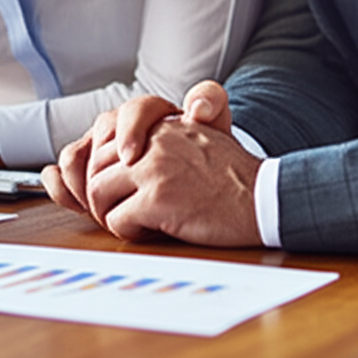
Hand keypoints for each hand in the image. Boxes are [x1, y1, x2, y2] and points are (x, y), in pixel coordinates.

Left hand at [42, 81, 260, 246]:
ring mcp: (153, 170)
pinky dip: (127, 231)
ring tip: (133, 221)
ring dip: (109, 213)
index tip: (119, 187)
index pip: (105, 143)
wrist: (262, 198)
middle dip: (101, 194)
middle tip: (120, 209)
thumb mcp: (193, 141)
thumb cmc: (230, 178)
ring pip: (97, 193)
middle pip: (95, 168)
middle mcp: (153, 142)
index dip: (105, 171)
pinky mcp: (158, 200)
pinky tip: (149, 230)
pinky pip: (116, 220)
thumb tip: (104, 160)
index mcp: (160, 126)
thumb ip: (155, 143)